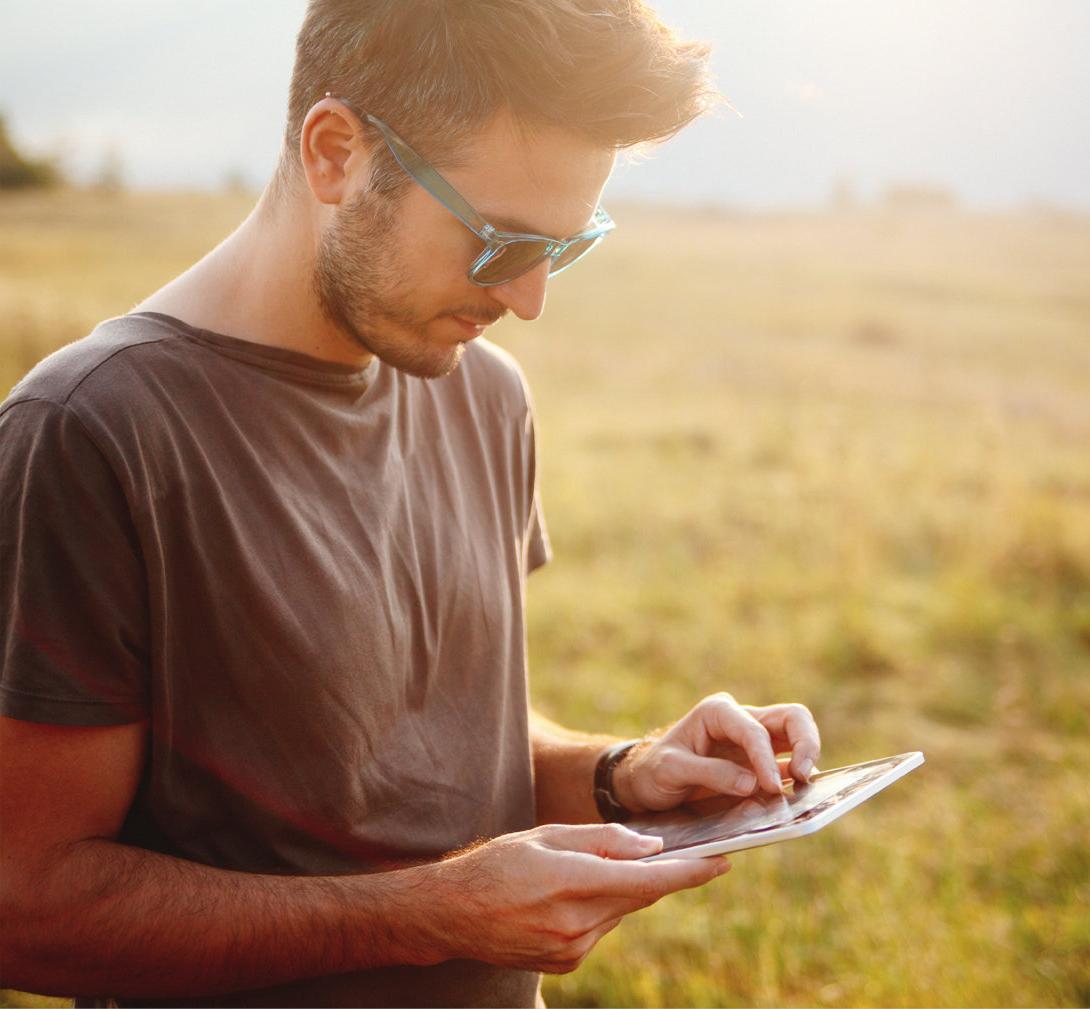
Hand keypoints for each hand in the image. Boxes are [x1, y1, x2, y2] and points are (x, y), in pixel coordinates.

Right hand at [423, 823, 728, 973]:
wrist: (452, 915)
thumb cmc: (497, 863)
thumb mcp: (546, 835)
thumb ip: (602, 839)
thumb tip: (651, 847)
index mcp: (570, 883)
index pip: (646, 880)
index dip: (689, 871)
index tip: (723, 859)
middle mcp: (576, 923)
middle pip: (638, 896)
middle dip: (657, 874)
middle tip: (670, 850)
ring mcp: (572, 949)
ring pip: (620, 911)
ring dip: (621, 889)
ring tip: (591, 869)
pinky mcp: (567, 962)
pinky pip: (601, 927)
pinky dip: (600, 907)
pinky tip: (572, 894)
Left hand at [612, 693, 820, 813]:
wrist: (649, 784)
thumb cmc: (655, 770)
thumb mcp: (671, 770)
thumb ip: (710, 773)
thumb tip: (752, 784)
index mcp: (718, 712)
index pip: (753, 729)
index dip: (765, 757)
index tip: (769, 786)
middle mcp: (742, 721)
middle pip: (792, 718)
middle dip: (806, 743)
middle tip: (804, 776)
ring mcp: (755, 743)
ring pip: (798, 738)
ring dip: (807, 762)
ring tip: (805, 792)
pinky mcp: (761, 767)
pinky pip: (789, 768)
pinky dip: (798, 782)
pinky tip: (798, 801)